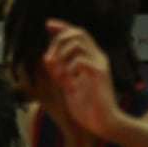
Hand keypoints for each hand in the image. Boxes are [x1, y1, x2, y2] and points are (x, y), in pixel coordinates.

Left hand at [44, 20, 122, 138]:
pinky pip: (80, 60)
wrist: (101, 122)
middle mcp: (98, 57)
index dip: (62, 27)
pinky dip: (68, 67)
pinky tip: (67, 80)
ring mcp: (100, 65)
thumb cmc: (86, 105)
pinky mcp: (100, 75)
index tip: (47, 24)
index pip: (78, 34)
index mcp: (91, 58)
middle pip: (78, 33)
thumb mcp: (68, 83)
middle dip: (58, 40)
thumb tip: (46, 57)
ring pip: (78, 43)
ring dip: (61, 53)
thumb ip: (59, 70)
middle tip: (48, 58)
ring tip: (57, 70)